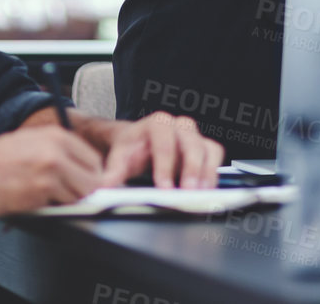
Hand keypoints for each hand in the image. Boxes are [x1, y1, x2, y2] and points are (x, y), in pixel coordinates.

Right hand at [0, 126, 107, 214]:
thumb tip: (84, 170)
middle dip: (84, 192)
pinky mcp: (39, 191)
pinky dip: (52, 210)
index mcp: (58, 136)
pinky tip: (35, 201)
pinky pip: (60, 207)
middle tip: (68, 197)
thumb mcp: (32, 142)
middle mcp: (57, 151)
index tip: (86, 186)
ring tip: (47, 198)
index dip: (92, 177)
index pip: (95, 161)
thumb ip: (60, 152)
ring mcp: (49, 171)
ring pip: (80, 196)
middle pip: (93, 180)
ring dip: (68, 203)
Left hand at [79, 111, 224, 189]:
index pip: (164, 143)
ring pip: (207, 148)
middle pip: (190, 144)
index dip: (165, 166)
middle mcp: (178, 125)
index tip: (164, 188)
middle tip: (188, 192)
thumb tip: (104, 186)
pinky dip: (213, 172)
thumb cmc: (132, 149)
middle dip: (191, 169)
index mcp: (157, 124)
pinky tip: (207, 189)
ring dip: (206, 172)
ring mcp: (194, 135)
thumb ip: (113, 172)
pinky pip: (215, 155)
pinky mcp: (204, 146)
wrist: (140, 144)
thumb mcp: (119, 158)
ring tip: (202, 194)